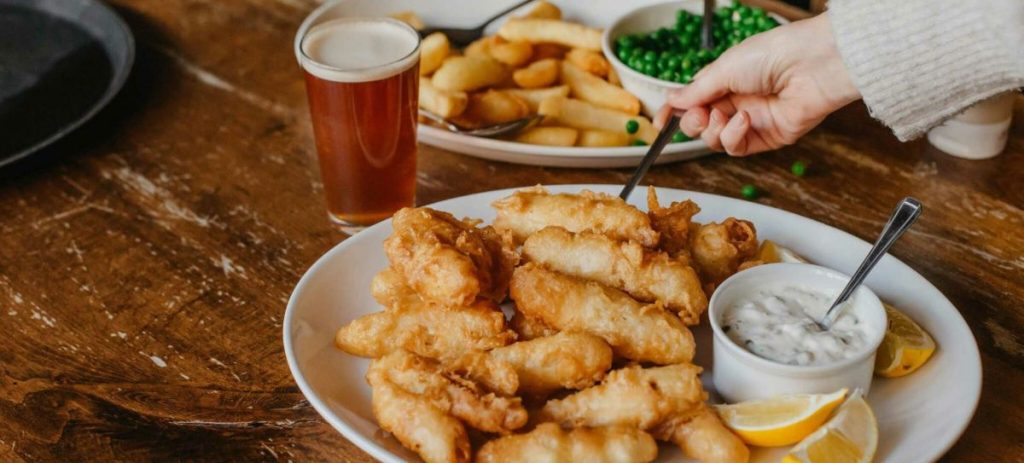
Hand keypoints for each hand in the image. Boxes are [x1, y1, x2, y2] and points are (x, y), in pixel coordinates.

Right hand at [657, 14, 859, 155]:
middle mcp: (735, 101)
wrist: (811, 65)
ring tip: (724, 116)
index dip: (673, 113)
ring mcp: (750, 121)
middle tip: (699, 114)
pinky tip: (745, 120)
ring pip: (714, 140)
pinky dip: (734, 136)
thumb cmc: (771, 55)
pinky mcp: (766, 138)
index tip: (659, 123)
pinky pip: (737, 147)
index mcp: (724, 80)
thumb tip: (671, 100)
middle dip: (692, 123)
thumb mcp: (723, 69)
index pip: (691, 101)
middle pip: (699, 124)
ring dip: (713, 130)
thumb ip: (696, 91)